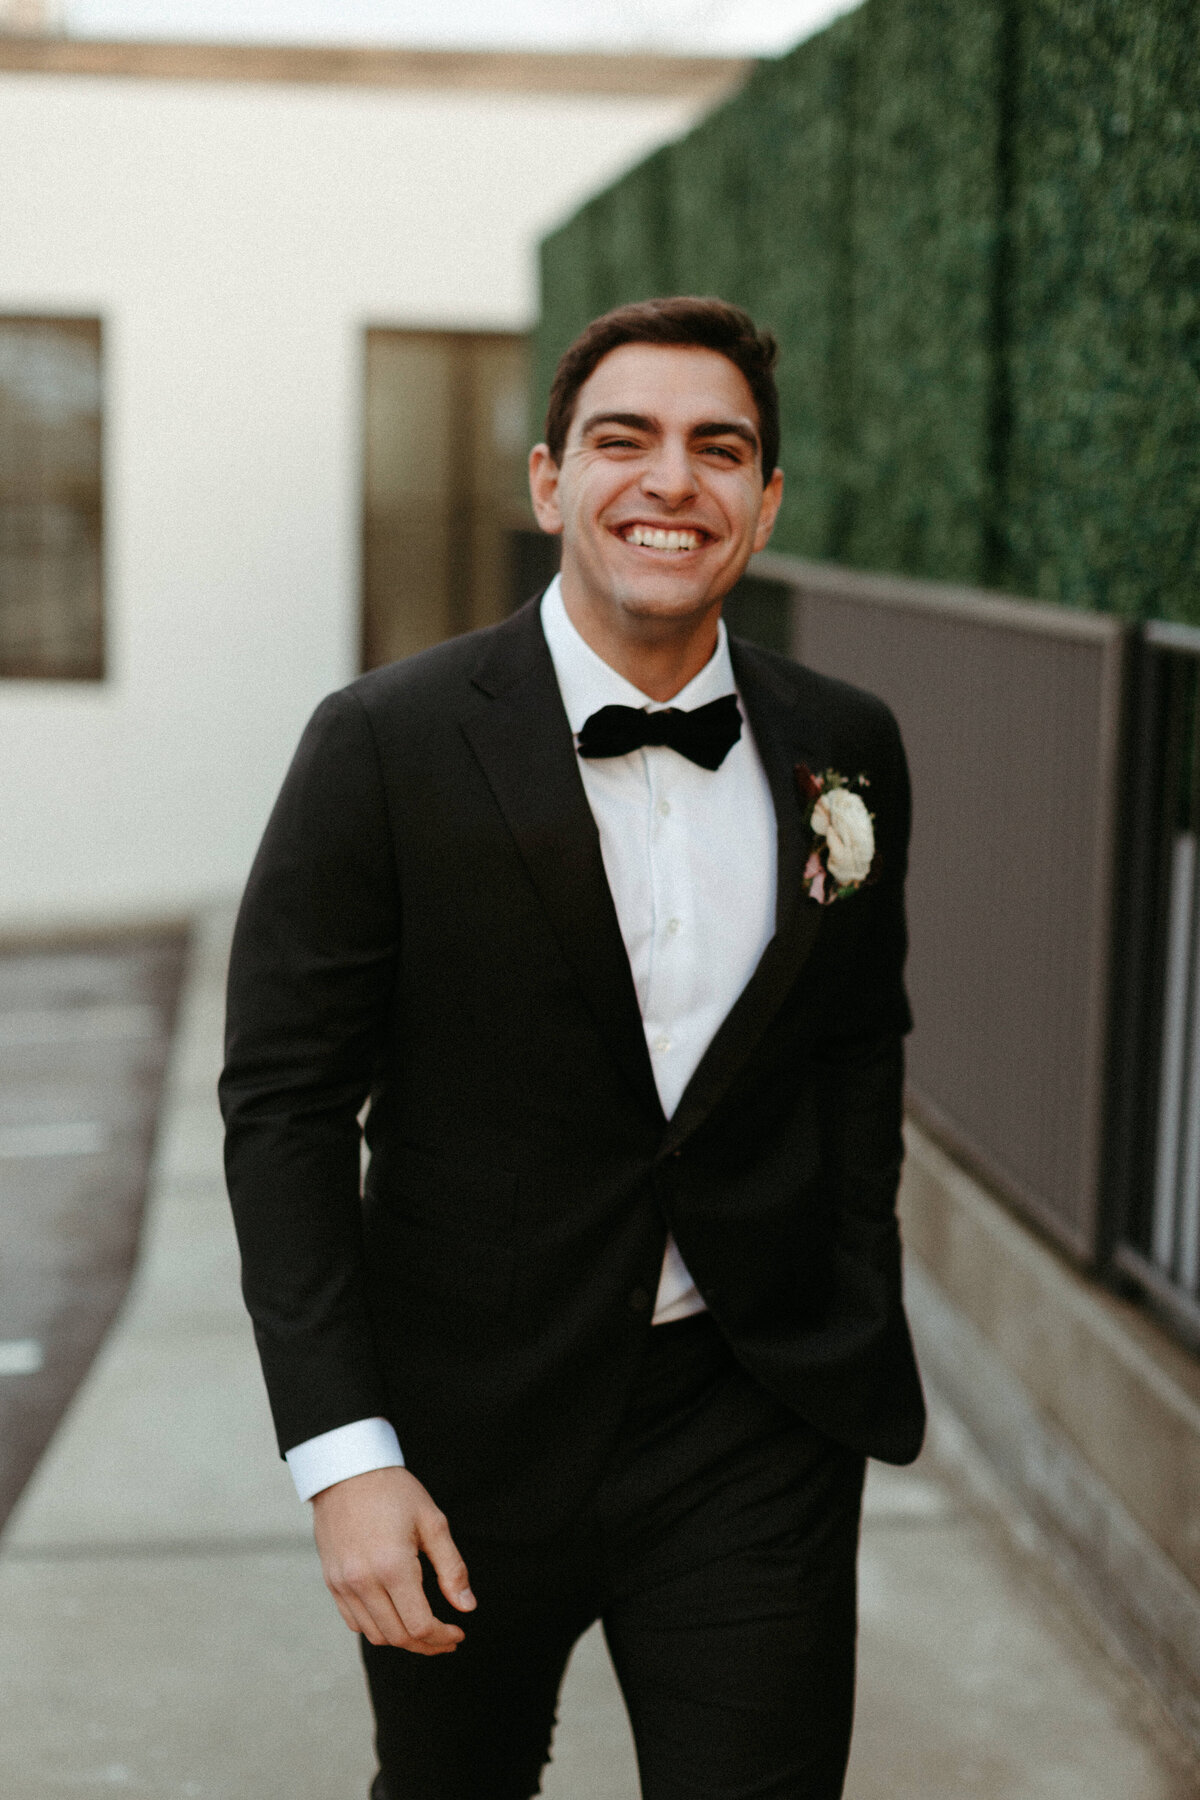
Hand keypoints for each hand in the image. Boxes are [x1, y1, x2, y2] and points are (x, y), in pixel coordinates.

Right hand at [311, 1465, 475, 1653]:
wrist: (347, 1470)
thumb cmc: (395, 1492)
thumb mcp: (433, 1522)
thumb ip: (452, 1568)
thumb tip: (467, 1607)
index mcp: (393, 1567)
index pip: (420, 1625)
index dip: (443, 1637)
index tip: (458, 1634)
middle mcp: (364, 1582)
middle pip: (398, 1637)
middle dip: (427, 1645)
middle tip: (447, 1638)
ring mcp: (343, 1584)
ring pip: (375, 1635)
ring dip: (402, 1640)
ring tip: (424, 1631)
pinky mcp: (331, 1582)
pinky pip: (354, 1621)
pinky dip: (377, 1628)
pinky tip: (395, 1616)